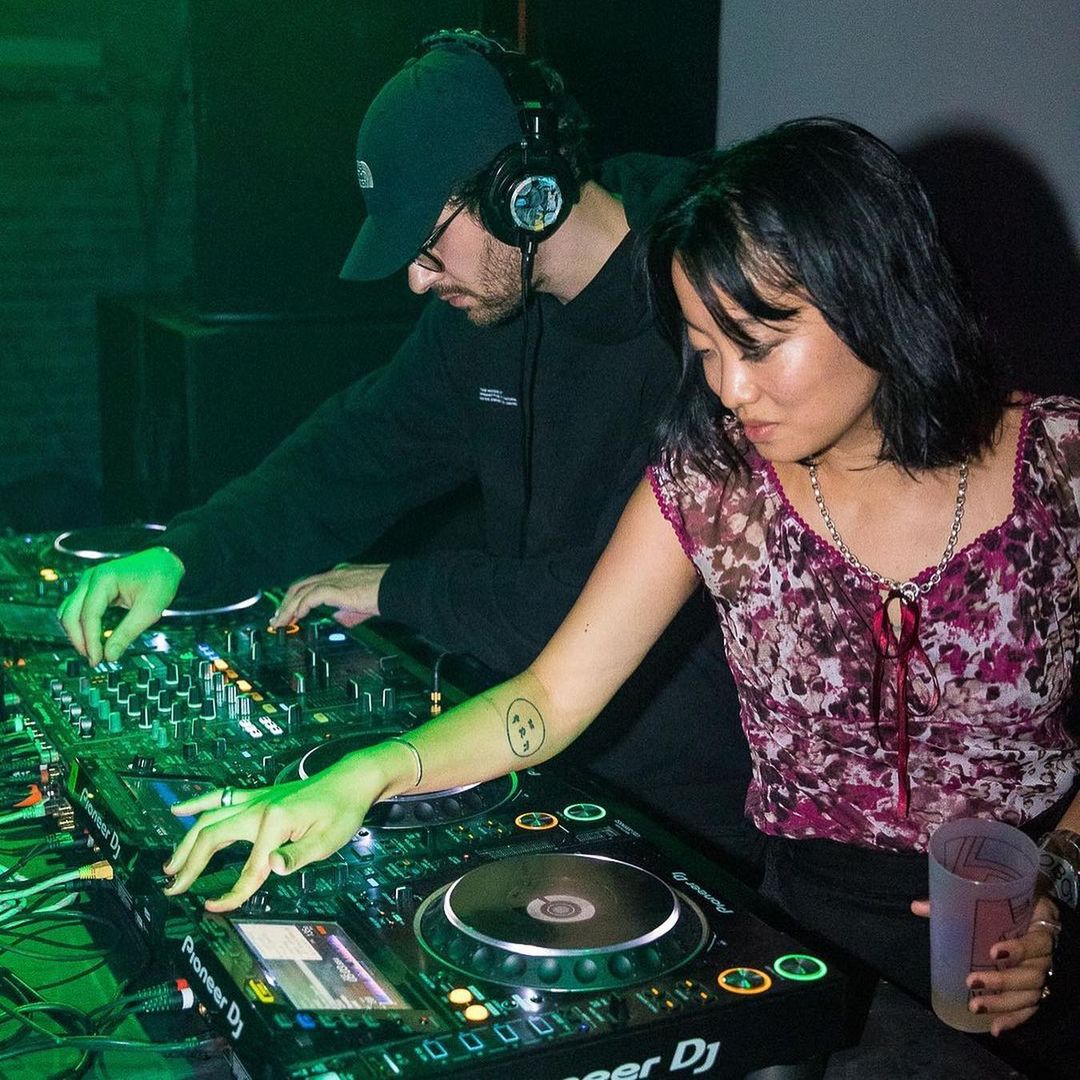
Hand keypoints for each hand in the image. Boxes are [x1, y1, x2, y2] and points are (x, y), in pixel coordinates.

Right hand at [57, 547, 184, 665]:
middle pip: (70, 614)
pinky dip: (80, 625)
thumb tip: (110, 656)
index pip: (89, 615)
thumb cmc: (160, 578)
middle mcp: (91, 578)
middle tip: (93, 659)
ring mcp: (89, 582)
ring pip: (69, 612)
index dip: (90, 641)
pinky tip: (91, 639)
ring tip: (92, 651)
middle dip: (79, 640)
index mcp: (104, 579)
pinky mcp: (91, 588)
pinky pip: (76, 609)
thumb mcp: (150, 609)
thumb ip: (128, 633)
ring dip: (76, 633)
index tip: (97, 660)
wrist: (164, 561)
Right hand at [162, 749, 396, 911]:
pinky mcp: (258, 796)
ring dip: (186, 841)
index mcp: (274, 822)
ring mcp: (255, 799)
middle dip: (190, 864)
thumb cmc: (342, 811)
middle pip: (212, 837)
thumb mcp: (328, 839)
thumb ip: (297, 855)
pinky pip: (220, 798)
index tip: (214, 909)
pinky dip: (198, 803)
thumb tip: (272, 868)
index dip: (232, 893)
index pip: (249, 868)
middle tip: (172, 888)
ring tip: (170, 866)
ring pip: (209, 818)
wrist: (350, 780)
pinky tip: (179, 809)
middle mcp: (258, 807)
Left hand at [271, 563, 388, 628]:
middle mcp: (333, 575)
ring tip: (281, 622)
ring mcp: (334, 580)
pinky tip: (297, 616)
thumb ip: (348, 610)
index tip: (289, 612)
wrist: (397, 588)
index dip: (296, 598)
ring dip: (288, 608)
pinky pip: (311, 596)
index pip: (310, 584)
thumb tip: (338, 617)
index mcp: (339, 576)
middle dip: (285, 603)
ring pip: (301, 590)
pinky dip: (301, 606)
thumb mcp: (362, 604)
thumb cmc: (386, 594)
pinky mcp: (337, 588)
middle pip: (299, 586)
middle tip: (277, 619)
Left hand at [911, 896, 1058, 1034]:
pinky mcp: (1037, 991)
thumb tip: (916, 906)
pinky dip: (1014, 1020)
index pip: (1036, 942)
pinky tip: (995, 1028)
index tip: (992, 952)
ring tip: (976, 1007)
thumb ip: (955, 904)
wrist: (1038, 914)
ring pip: (1030, 994)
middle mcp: (1044, 956)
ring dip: (1003, 1004)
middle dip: (1002, 982)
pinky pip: (1029, 1009)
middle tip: (971, 981)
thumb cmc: (1011, 907)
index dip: (1018, 949)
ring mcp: (1042, 975)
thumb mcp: (993, 900)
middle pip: (1031, 974)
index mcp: (1037, 928)